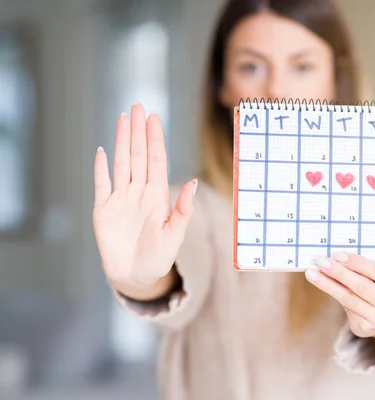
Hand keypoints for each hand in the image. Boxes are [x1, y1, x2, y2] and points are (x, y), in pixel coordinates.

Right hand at [93, 103, 195, 294]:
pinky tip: (102, 151)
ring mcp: (120, 199)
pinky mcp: (103, 210)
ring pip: (121, 163)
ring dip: (122, 141)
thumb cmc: (159, 257)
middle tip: (137, 107)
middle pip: (138, 155)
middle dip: (138, 131)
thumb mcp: (175, 234)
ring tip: (123, 119)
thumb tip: (194, 183)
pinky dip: (100, 168)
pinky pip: (101, 184)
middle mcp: (139, 192)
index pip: (156, 160)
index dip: (154, 139)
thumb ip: (183, 209)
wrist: (137, 276)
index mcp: (157, 196)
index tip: (153, 118)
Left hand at [305, 252, 374, 337]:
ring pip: (350, 298)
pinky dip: (330, 291)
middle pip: (364, 287)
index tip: (338, 255)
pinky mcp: (365, 326)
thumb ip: (366, 268)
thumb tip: (338, 255)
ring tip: (313, 273)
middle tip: (322, 262)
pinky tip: (319, 281)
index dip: (358, 263)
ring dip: (328, 284)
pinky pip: (344, 306)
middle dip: (340, 273)